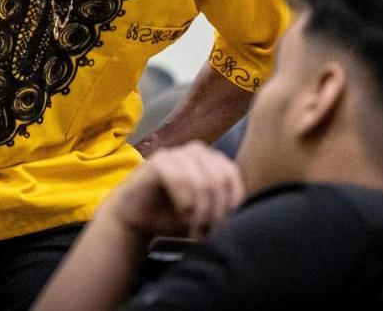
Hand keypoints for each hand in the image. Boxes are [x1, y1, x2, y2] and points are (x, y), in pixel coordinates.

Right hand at [107, 141, 244, 239]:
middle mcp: (196, 151)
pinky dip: (184, 200)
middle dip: (215, 211)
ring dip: (200, 210)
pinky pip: (178, 177)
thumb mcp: (205, 211)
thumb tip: (246, 215)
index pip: (232, 175)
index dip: (231, 202)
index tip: (223, 225)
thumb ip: (223, 205)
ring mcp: (176, 154)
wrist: (136, 217)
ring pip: (202, 180)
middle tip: (207, 231)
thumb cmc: (173, 214)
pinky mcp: (158, 162)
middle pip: (219, 179)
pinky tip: (182, 213)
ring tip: (194, 227)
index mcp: (212, 159)